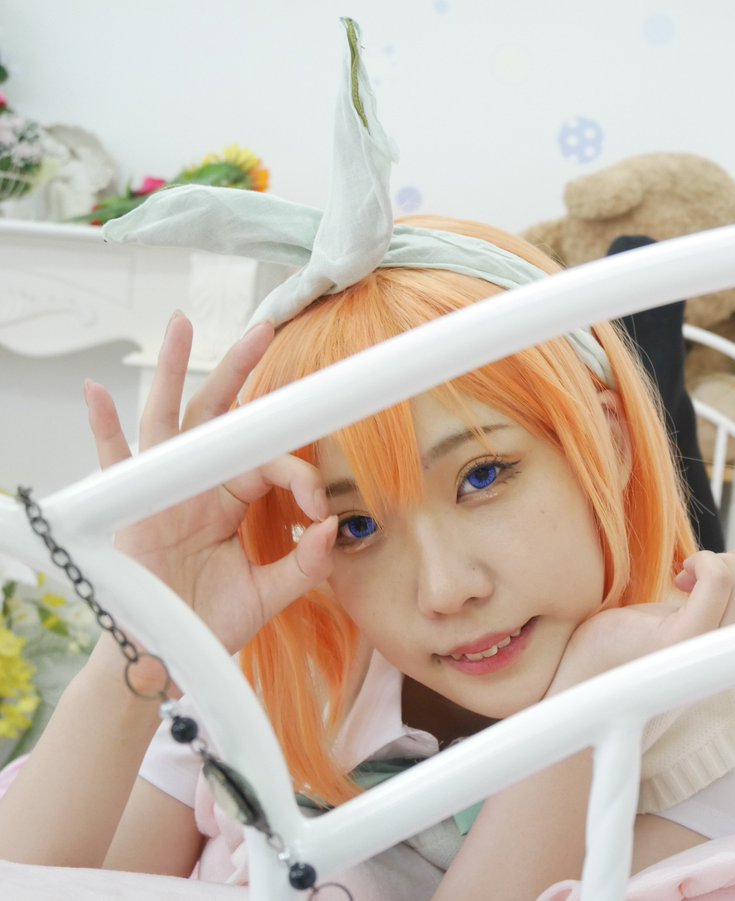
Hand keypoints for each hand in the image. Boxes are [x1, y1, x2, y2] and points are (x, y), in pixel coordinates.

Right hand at [84, 312, 336, 659]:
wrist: (165, 662)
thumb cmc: (210, 625)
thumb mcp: (268, 594)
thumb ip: (306, 563)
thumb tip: (334, 527)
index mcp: (235, 500)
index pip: (272, 463)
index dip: (301, 475)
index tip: (320, 506)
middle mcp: (200, 485)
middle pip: (222, 416)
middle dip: (241, 371)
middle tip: (265, 328)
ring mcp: (162, 489)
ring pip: (170, 418)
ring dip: (177, 372)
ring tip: (183, 324)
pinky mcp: (130, 507)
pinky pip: (113, 461)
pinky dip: (103, 428)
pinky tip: (96, 391)